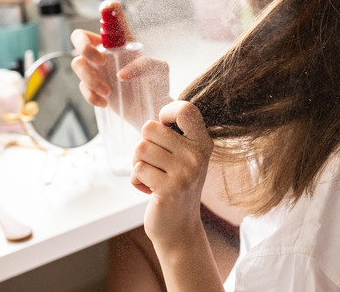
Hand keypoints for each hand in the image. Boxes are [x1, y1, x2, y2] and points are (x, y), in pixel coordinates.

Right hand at [70, 1, 171, 125]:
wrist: (154, 108)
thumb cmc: (157, 83)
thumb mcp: (159, 70)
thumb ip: (146, 65)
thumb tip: (122, 74)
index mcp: (121, 40)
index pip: (110, 19)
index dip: (106, 10)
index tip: (106, 8)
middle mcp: (105, 51)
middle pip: (79, 37)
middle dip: (84, 47)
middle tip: (101, 61)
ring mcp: (96, 69)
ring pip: (77, 63)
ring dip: (89, 78)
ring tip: (108, 92)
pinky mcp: (93, 87)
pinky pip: (82, 87)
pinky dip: (90, 95)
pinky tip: (105, 102)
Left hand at [132, 101, 212, 249]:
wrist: (179, 228)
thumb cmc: (176, 186)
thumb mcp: (186, 158)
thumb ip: (177, 136)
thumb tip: (156, 117)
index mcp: (203, 143)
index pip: (185, 110)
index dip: (166, 113)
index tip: (164, 128)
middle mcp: (197, 156)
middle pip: (150, 128)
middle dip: (144, 145)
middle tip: (154, 164)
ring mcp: (185, 173)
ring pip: (140, 148)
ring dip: (138, 164)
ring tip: (151, 177)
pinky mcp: (169, 189)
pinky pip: (137, 169)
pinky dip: (136, 180)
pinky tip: (149, 191)